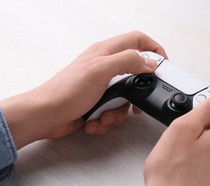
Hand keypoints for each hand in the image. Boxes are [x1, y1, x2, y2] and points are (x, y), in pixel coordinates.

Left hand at [0, 31, 166, 148]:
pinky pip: (113, 112)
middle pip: (135, 76)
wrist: (45, 116)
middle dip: (135, 95)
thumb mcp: (100, 70)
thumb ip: (128, 61)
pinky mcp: (97, 104)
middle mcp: (105, 68)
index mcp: (106, 53)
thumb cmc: (65, 91)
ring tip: (103, 116)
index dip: (154, 49)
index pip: (137, 40)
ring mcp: (101, 87)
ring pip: (125, 99)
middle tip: (134, 104)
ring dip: (117, 113)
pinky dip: (105, 120)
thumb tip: (149, 62)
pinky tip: (94, 121)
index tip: (164, 65)